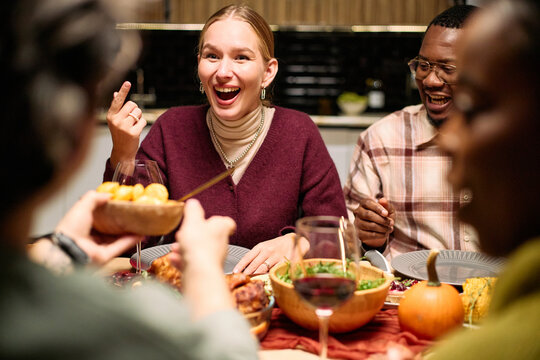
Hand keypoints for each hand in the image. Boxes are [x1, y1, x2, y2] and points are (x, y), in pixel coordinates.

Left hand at [55, 191, 143, 264]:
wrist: (68, 249)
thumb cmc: (70, 229)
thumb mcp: (81, 206)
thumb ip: (94, 198)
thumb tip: (108, 195)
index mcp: (82, 225)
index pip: (98, 218)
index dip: (109, 212)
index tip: (119, 206)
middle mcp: (90, 237)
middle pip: (109, 229)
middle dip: (121, 223)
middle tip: (132, 215)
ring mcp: (98, 247)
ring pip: (117, 239)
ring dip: (129, 232)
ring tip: (139, 224)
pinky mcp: (106, 256)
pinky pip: (121, 247)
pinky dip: (131, 241)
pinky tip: (139, 235)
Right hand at [107, 81, 146, 166]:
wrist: (122, 152)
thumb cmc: (119, 134)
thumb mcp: (115, 121)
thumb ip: (116, 107)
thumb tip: (116, 93)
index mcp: (110, 116)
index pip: (117, 100)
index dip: (123, 91)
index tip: (128, 82)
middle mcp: (116, 120)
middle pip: (132, 104)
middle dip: (135, 109)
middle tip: (132, 118)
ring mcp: (124, 127)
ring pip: (138, 112)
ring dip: (139, 117)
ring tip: (133, 125)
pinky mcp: (132, 132)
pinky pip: (143, 121)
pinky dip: (142, 124)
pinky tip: (137, 130)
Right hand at [168, 199, 236, 319]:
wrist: (199, 272)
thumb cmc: (199, 246)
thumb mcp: (192, 221)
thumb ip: (193, 211)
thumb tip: (193, 202)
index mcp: (221, 228)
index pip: (226, 222)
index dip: (218, 220)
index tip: (210, 220)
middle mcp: (221, 243)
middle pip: (209, 237)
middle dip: (193, 235)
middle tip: (183, 234)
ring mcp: (214, 258)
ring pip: (200, 250)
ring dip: (186, 248)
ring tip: (176, 248)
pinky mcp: (206, 270)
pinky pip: (194, 263)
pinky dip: (183, 260)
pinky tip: (174, 259)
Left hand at [233, 233, 307, 274]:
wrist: (293, 240)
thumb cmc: (277, 246)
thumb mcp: (265, 247)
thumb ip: (256, 256)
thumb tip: (244, 268)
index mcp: (261, 247)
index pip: (248, 256)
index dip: (240, 265)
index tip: (235, 272)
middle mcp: (267, 250)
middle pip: (254, 264)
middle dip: (247, 273)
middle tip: (242, 279)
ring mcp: (276, 256)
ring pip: (263, 268)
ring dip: (256, 276)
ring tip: (250, 282)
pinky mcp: (284, 261)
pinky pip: (275, 270)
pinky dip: (269, 276)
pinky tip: (265, 281)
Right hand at [353, 197, 394, 247]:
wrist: (380, 230)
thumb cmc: (384, 216)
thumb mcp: (388, 209)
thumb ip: (386, 205)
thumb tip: (383, 200)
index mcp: (364, 203)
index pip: (368, 203)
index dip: (377, 208)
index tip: (386, 214)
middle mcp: (358, 212)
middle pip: (368, 215)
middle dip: (382, 220)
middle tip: (391, 223)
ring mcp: (357, 223)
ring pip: (370, 225)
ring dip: (383, 228)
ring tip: (390, 229)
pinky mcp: (359, 233)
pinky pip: (370, 235)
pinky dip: (380, 235)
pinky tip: (385, 234)